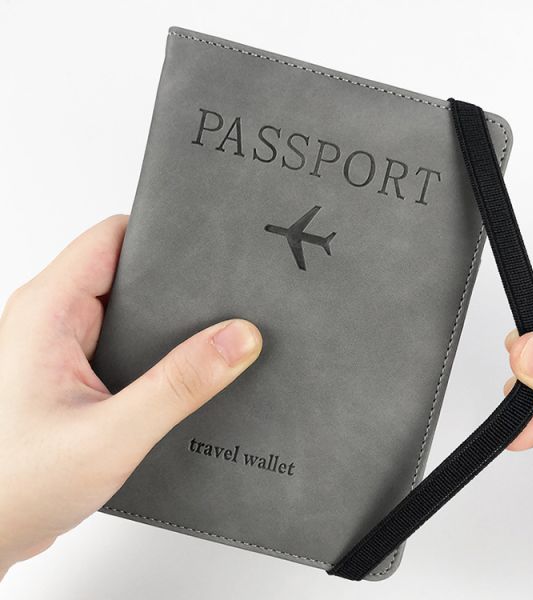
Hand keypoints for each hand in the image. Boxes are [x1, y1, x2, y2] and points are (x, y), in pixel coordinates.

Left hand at [0, 215, 261, 578]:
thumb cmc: (13, 487)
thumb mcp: (111, 435)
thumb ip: (179, 385)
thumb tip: (237, 340)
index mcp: (49, 311)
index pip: (113, 237)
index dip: (163, 234)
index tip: (211, 247)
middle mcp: (53, 319)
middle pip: (128, 270)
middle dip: (177, 285)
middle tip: (224, 304)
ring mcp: (64, 346)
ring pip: (130, 308)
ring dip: (168, 323)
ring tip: (211, 340)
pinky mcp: (75, 372)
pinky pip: (125, 340)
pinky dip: (157, 350)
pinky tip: (183, 372)